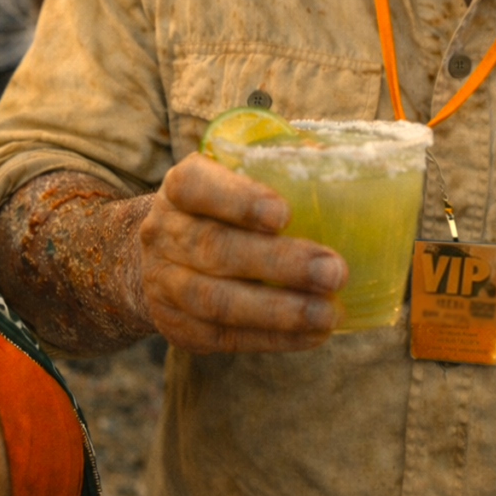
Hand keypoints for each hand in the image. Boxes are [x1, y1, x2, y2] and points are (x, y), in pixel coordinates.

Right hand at [139, 153, 348, 353]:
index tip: (284, 214)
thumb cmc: (222, 207)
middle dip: (278, 262)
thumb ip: (275, 163)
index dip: (238, 200)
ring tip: (327, 313)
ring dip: (277, 310)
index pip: (196, 185)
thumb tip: (329, 157)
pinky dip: (271, 338)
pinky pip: (223, 337)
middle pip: (214, 248)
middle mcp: (163, 231)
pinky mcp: (177, 326)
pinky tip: (311, 335)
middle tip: (332, 271)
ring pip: (215, 300)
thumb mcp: (235, 175)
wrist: (164, 256)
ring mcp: (164, 282)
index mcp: (180, 185)